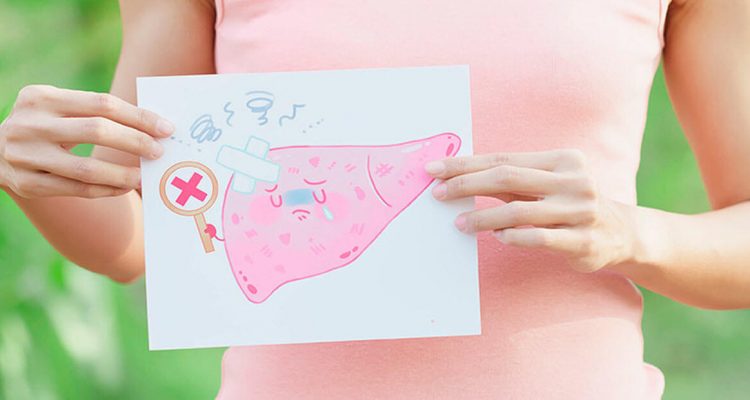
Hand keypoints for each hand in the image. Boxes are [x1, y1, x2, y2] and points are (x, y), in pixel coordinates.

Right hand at [0, 85, 173, 197]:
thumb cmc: (43, 126)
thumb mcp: (56, 108)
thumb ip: (94, 112)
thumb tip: (152, 127)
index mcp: (41, 97)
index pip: (102, 104)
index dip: (138, 117)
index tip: (166, 128)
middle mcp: (29, 124)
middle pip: (96, 131)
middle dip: (135, 142)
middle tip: (159, 152)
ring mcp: (25, 155)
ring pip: (86, 168)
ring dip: (123, 173)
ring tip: (145, 176)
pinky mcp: (27, 183)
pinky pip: (76, 189)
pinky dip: (105, 189)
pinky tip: (124, 187)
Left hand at [425, 149, 637, 272]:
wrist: (623, 234)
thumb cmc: (569, 205)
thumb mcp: (547, 185)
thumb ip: (512, 180)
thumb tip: (460, 177)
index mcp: (563, 160)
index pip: (503, 159)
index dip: (466, 164)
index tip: (434, 169)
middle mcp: (574, 181)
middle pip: (507, 178)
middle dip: (466, 184)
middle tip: (437, 193)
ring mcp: (581, 211)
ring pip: (518, 212)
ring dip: (482, 218)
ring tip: (459, 223)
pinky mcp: (583, 241)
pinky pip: (538, 239)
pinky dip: (513, 238)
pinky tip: (499, 238)